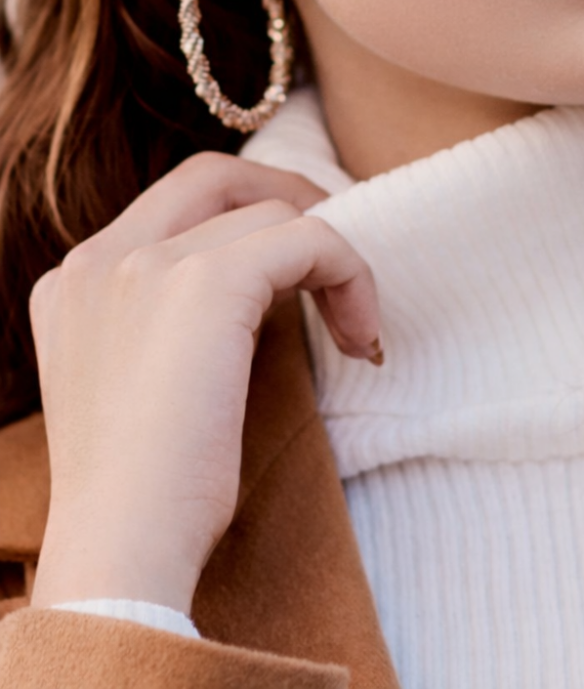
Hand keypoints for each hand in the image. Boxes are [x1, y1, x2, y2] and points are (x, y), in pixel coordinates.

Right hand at [29, 153, 379, 615]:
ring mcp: (145, 263)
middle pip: (213, 176)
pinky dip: (350, 276)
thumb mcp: (138, 386)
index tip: (297, 261)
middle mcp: (99, 258)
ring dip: (332, 260)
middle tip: (338, 256)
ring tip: (355, 326)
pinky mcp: (205, 283)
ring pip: (272, 211)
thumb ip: (168, 323)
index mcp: (74, 282)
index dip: (245, 214)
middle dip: (287, 196)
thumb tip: (265, 288)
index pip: (172, 204)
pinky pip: (309, 241)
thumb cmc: (144, 499)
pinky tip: (362, 338)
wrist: (121, 555)